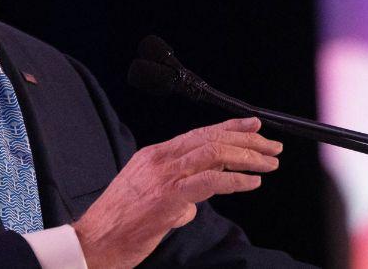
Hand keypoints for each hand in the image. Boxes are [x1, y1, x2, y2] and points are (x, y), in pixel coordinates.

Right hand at [70, 117, 281, 268]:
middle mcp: (159, 159)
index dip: (230, 127)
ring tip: (269, 163)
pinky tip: (252, 182)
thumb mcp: (149, 200)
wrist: (94, 241)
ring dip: (247, 157)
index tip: (254, 127)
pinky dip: (235, 179)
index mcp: (154, 156)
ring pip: (213, 153)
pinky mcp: (168, 196)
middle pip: (211, 138)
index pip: (199, 134)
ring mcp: (163, 175)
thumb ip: (175, 196)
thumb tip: (194, 203)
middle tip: (272, 146)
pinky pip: (210, 181)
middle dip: (247, 140)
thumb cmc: (120, 225)